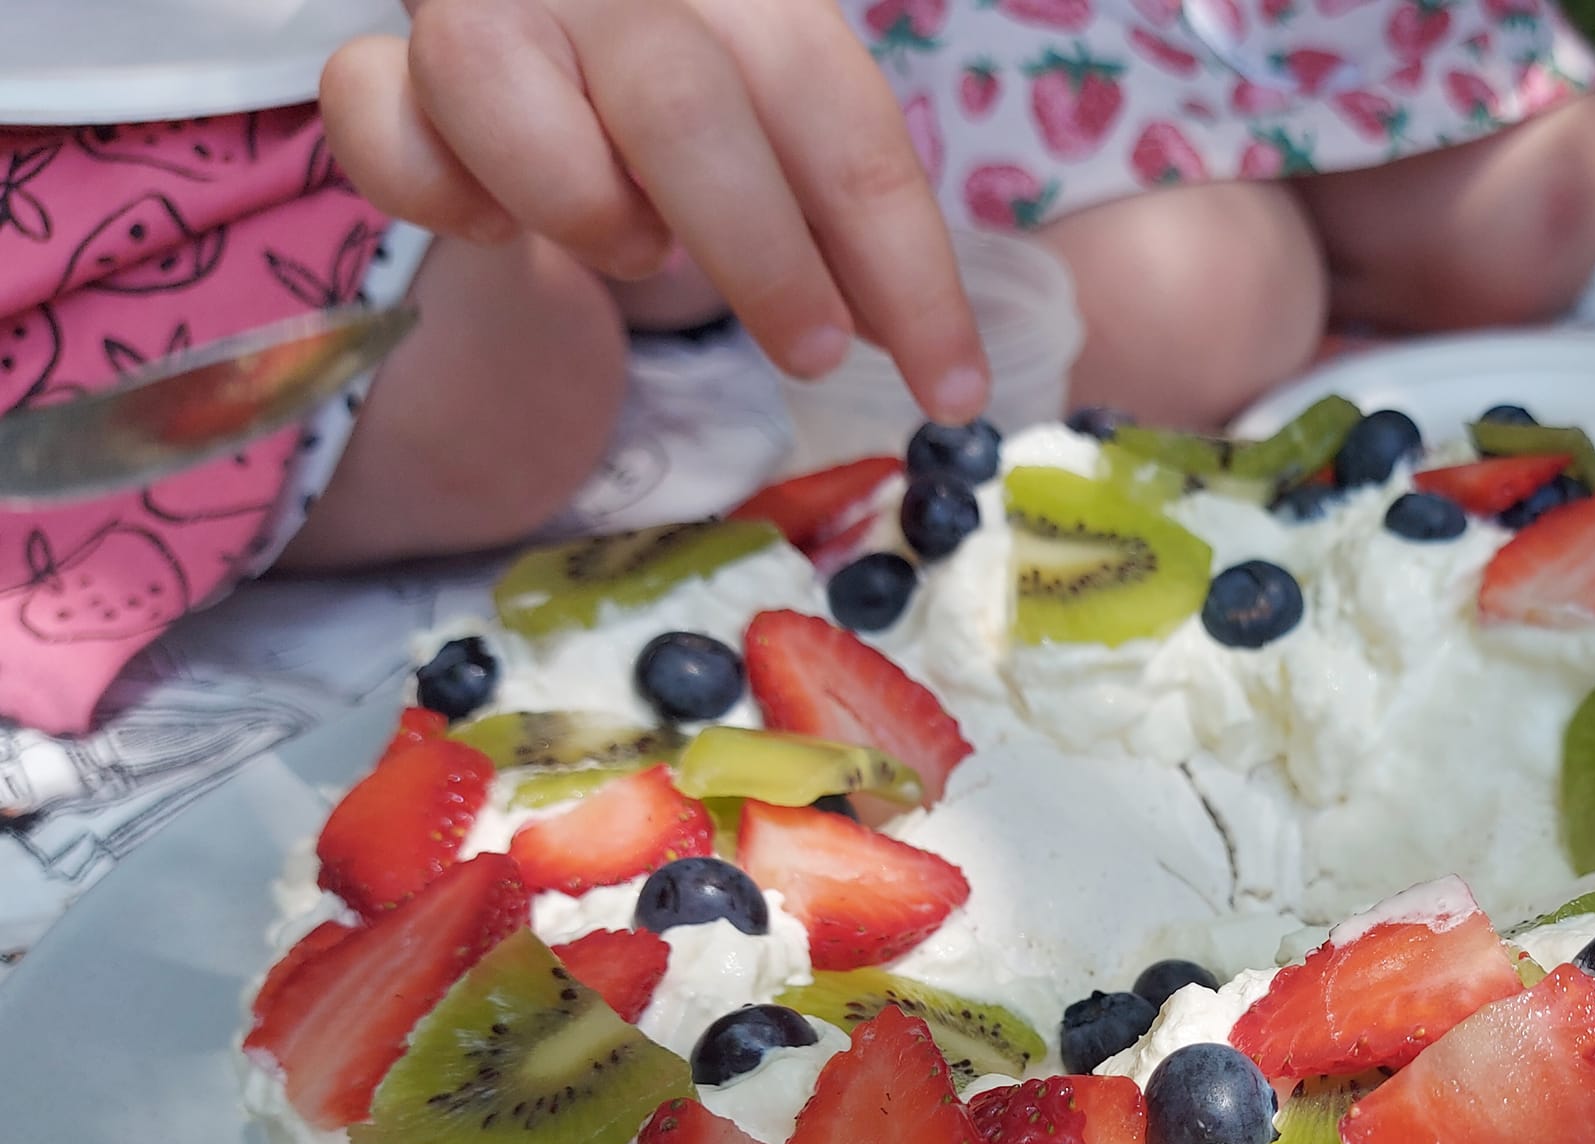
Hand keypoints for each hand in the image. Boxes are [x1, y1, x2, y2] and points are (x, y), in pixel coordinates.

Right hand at [322, 0, 989, 419]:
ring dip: (581, 207)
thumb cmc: (679, 102)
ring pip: (498, 87)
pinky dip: (444, 198)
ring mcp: (489, 4)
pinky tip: (495, 221)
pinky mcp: (392, 64)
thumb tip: (934, 360)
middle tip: (812, 354)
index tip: (951, 392)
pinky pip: (381, 121)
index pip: (843, 119)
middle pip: (682, 104)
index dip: (907, 267)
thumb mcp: (784, 139)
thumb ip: (841, 222)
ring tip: (629, 242)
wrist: (548, 23)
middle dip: (760, 253)